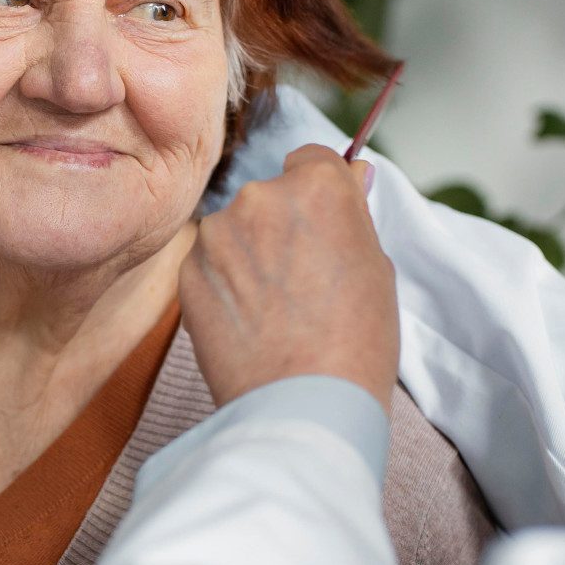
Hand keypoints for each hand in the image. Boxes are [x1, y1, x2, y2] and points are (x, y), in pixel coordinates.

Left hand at [180, 145, 398, 414]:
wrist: (303, 405)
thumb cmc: (354, 342)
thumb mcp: (376, 268)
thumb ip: (354, 215)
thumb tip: (349, 176)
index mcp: (317, 187)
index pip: (311, 159)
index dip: (319, 191)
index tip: (322, 220)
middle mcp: (261, 197)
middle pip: (271, 196)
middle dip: (283, 226)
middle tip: (304, 279)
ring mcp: (218, 235)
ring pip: (236, 231)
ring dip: (250, 255)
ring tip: (276, 310)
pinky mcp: (187, 273)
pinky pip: (210, 266)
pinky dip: (225, 286)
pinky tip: (249, 323)